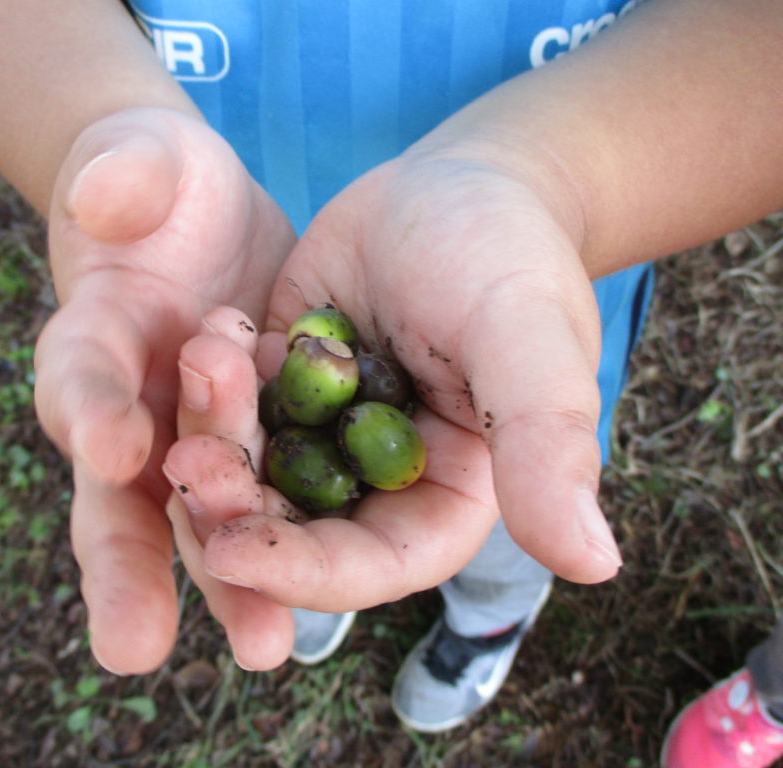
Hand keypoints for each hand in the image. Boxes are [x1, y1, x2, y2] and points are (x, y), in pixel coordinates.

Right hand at [32, 107, 294, 673]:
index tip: (112, 444)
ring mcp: (187, 440)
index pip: (78, 377)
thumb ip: (121, 175)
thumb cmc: (150, 182)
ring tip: (264, 645)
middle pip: (121, 496)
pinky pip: (270, 502)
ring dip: (228, 584)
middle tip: (132, 644)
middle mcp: (128, 414)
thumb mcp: (138, 161)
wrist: (194, 216)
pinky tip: (325, 601)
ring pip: (199, 522)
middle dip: (128, 567)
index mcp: (88, 343)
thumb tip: (105, 196)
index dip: (90, 409)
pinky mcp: (251, 445)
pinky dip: (291, 549)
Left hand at [163, 142, 621, 668]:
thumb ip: (547, 446)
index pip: (374, 565)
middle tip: (188, 462)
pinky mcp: (279, 385)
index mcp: (443, 499)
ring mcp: (320, 435)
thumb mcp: (529, 340)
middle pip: (290, 529)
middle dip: (234, 507)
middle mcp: (376, 483)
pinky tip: (213, 331)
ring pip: (247, 468)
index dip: (305, 572)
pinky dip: (208, 380)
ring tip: (202, 364)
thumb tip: (594, 564)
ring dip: (212, 435)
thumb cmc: (510, 257)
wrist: (457, 185)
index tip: (233, 553)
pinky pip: (227, 402)